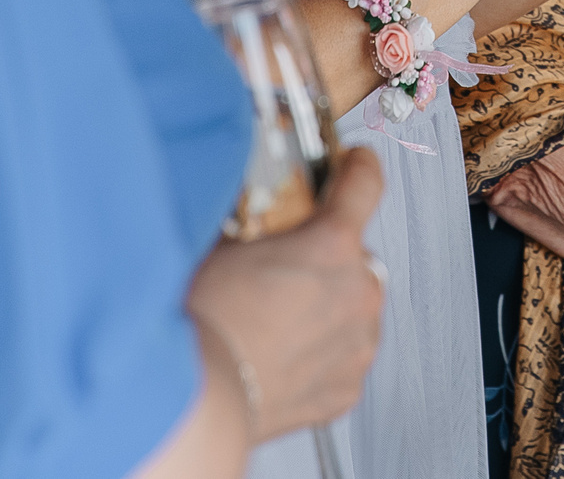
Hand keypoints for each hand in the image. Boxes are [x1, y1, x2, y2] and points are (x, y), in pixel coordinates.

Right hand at [188, 148, 386, 441]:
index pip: (365, 185)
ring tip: (280, 319)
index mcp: (332, 244)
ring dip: (329, 307)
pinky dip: (323, 353)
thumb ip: (257, 223)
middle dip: (327, 259)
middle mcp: (358, 291)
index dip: (359, 168)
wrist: (198, 398)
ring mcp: (358, 343)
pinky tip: (284, 354)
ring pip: (354, 309)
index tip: (357, 165)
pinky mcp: (347, 388)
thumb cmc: (205, 322)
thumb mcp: (225, 244)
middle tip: (287, 269)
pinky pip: (344, 357)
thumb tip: (253, 213)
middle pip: (356, 257)